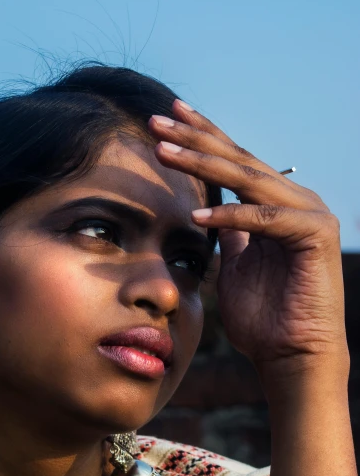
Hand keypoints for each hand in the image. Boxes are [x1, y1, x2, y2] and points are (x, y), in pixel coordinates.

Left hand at [148, 101, 347, 374]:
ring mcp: (310, 215)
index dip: (200, 138)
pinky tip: (196, 213)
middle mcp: (295, 202)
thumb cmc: (263, 319)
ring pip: (249, 181)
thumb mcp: (236, 266)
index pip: (234, 162)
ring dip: (204, 163)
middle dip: (196, 137)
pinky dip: (231, 215)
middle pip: (239, 160)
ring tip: (164, 151)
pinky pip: (266, 218)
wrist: (292, 357)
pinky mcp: (317, 235)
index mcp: (276, 206)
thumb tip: (208, 209)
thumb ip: (229, 233)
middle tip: (158, 118)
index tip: (166, 119)